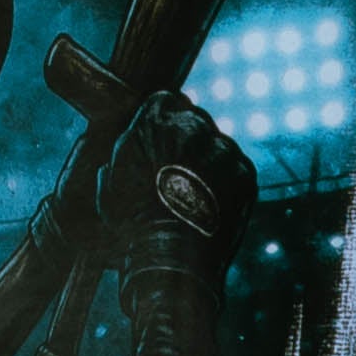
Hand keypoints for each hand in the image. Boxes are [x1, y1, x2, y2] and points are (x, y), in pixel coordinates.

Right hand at [96, 90, 256, 278]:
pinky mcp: (245, 171)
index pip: (164, 101)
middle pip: (193, 118)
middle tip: (176, 169)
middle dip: (186, 138)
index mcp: (157, 119)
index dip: (160, 122)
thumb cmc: (133, 222)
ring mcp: (223, 147)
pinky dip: (227, 180)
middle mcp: (193, 125)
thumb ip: (121, 156)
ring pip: (216, 143)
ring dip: (208, 159)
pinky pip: (235, 166)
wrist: (172, 254)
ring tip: (194, 192)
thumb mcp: (110, 183)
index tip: (158, 140)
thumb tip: (118, 156)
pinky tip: (211, 201)